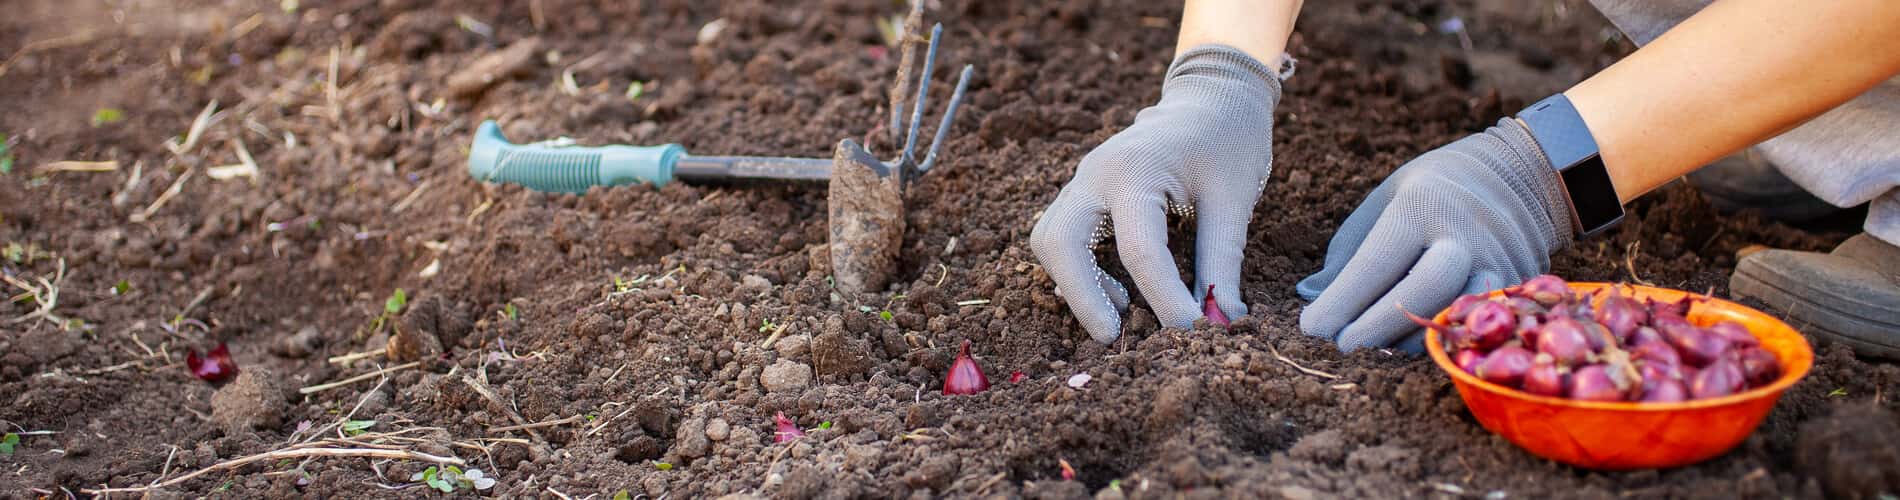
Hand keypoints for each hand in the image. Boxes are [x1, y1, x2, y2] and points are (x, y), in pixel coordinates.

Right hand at [1031, 45, 1281, 342]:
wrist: (1212, 97)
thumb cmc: (1228, 141)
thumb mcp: (1234, 201)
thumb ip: (1222, 263)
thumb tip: (1222, 322)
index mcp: (1136, 170)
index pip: (1140, 251)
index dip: (1166, 301)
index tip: (1192, 333)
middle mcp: (1095, 173)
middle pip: (1060, 242)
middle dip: (1083, 297)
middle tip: (1116, 337)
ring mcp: (1082, 180)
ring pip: (1049, 240)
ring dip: (1075, 284)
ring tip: (1122, 314)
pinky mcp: (1083, 192)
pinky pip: (1061, 236)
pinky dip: (1079, 270)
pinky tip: (1121, 293)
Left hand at [1296, 118, 1574, 351]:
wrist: (1523, 173)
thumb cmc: (1434, 190)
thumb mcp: (1386, 200)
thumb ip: (1350, 250)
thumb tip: (1311, 297)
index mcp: (1422, 206)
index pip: (1378, 261)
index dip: (1342, 300)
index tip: (1311, 326)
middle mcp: (1464, 234)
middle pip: (1424, 288)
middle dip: (1378, 323)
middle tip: (1343, 344)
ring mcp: (1498, 261)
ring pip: (1457, 312)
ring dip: (1411, 338)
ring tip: (1378, 347)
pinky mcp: (1520, 286)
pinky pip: (1479, 323)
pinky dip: (1443, 337)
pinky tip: (1415, 343)